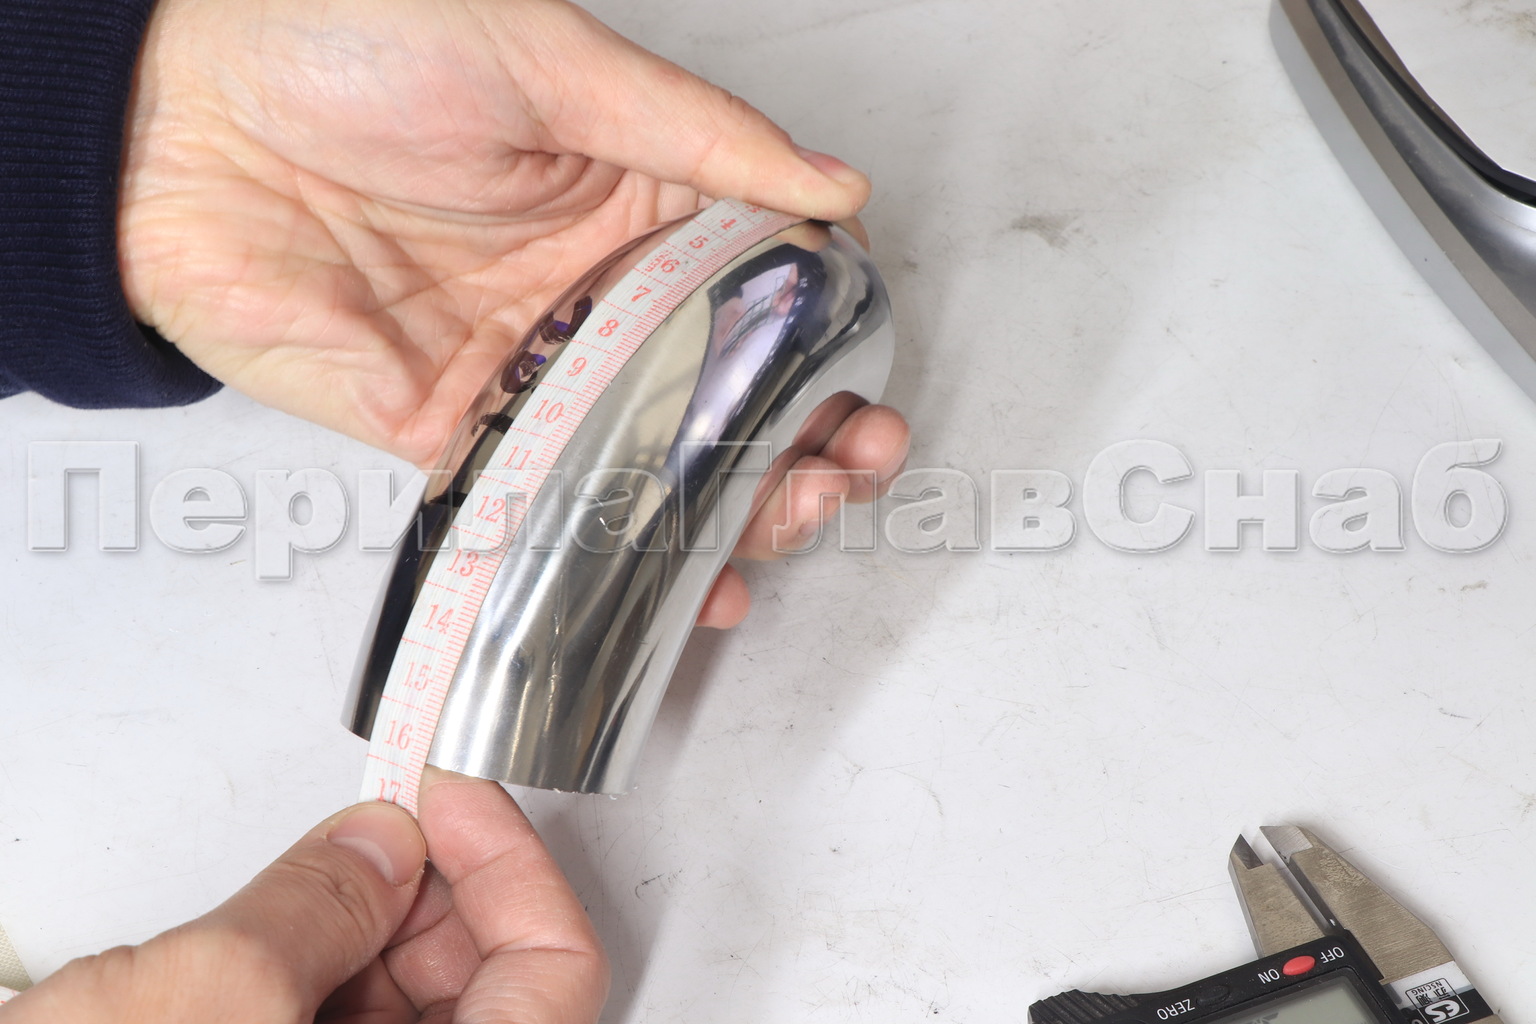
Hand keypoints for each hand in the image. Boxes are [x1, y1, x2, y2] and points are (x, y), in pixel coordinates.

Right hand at [1, 770, 604, 1022]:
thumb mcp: (211, 1002)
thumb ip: (316, 905)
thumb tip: (378, 845)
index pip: (557, 970)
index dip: (510, 863)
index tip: (449, 798)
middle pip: (488, 985)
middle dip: (433, 889)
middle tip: (381, 826)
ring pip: (413, 1011)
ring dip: (372, 929)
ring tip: (317, 878)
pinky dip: (323, 976)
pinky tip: (277, 940)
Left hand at [122, 0, 908, 625]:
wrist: (172, 111)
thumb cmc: (348, 41)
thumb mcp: (550, 59)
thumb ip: (694, 135)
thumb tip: (832, 184)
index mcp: (627, 197)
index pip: (756, 280)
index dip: (823, 333)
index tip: (865, 376)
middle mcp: (587, 291)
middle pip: (718, 384)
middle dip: (798, 435)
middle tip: (851, 467)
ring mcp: (524, 365)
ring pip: (649, 455)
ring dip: (729, 502)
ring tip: (791, 520)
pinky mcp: (447, 428)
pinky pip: (541, 501)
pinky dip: (609, 551)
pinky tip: (682, 583)